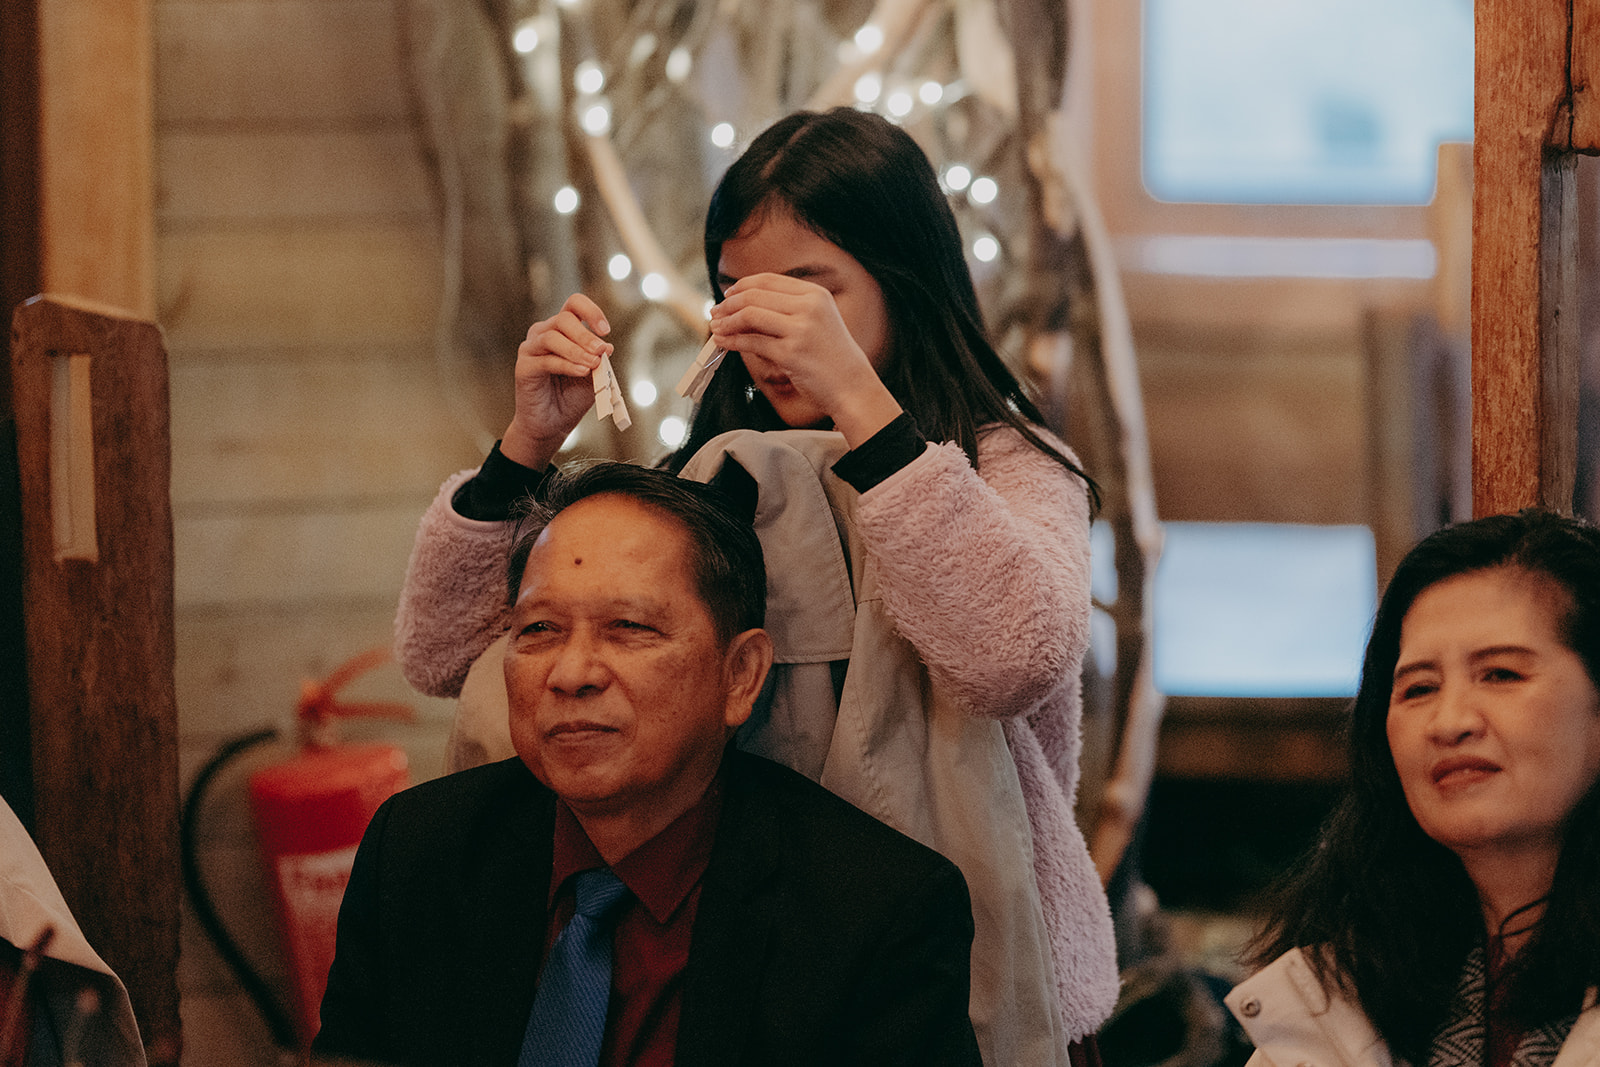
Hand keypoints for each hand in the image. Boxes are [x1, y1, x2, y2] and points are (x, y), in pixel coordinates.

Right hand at [501, 293, 612, 467]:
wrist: (553, 424)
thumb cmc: (571, 397)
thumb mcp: (593, 376)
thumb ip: (599, 360)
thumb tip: (607, 345)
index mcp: (562, 330)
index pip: (574, 304)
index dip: (591, 311)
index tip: (606, 330)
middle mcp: (544, 333)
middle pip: (563, 319)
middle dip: (585, 335)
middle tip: (601, 351)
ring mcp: (531, 349)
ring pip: (552, 336)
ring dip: (577, 350)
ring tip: (593, 364)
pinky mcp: (524, 367)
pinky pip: (546, 360)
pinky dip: (567, 364)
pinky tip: (582, 372)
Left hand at [709, 274, 900, 446]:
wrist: (852, 386)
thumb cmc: (832, 357)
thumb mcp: (817, 321)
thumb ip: (788, 309)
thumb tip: (744, 306)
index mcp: (815, 294)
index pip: (768, 280)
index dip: (742, 286)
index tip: (727, 295)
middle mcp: (809, 307)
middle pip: (755, 295)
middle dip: (729, 304)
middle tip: (715, 313)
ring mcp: (800, 330)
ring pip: (749, 315)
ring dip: (727, 321)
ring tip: (716, 328)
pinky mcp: (790, 354)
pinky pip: (752, 342)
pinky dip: (733, 341)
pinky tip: (724, 342)